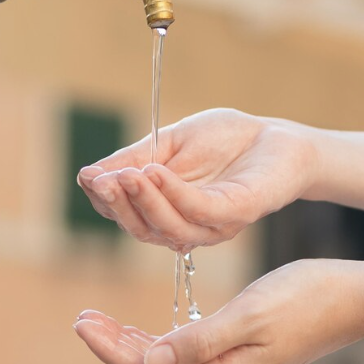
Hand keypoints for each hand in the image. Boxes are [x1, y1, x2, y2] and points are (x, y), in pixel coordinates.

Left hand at [73, 259, 363, 363]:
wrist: (352, 299)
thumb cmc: (304, 299)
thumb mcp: (249, 315)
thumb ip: (199, 342)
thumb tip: (150, 361)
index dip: (111, 350)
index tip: (82, 325)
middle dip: (113, 347)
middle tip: (82, 320)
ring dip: (131, 344)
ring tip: (100, 322)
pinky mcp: (238, 356)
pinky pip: (183, 357)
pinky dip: (156, 342)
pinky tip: (142, 330)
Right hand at [77, 108, 318, 249]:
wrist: (276, 134)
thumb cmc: (224, 140)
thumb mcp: (168, 144)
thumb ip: (133, 160)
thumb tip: (88, 175)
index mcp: (165, 211)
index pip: (125, 214)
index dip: (104, 199)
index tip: (87, 176)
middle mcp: (186, 226)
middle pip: (142, 229)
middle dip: (118, 205)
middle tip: (100, 181)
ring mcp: (212, 225)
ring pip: (168, 227)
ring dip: (142, 202)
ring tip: (125, 175)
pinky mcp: (237, 213)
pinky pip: (199, 211)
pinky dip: (174, 194)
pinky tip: (155, 172)